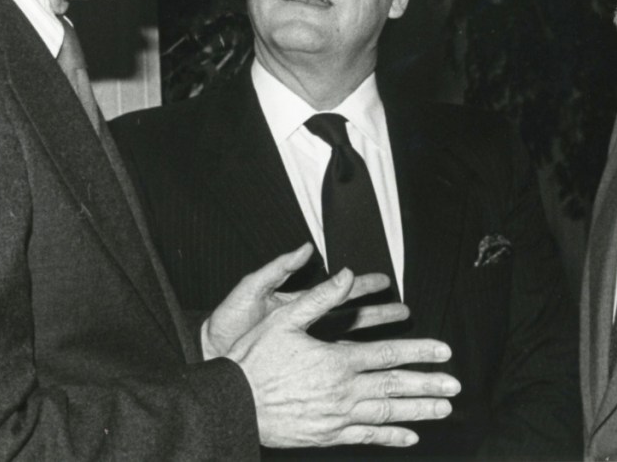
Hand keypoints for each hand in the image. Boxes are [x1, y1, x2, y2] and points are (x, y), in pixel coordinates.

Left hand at [203, 243, 408, 357]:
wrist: (212, 355)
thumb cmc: (228, 321)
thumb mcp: (253, 287)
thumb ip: (280, 268)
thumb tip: (306, 247)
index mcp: (298, 303)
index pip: (337, 292)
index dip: (362, 286)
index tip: (385, 281)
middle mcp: (306, 325)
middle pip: (351, 317)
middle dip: (378, 313)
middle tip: (404, 311)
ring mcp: (305, 348)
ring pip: (348, 342)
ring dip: (372, 339)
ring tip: (396, 338)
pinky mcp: (300, 368)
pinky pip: (332, 365)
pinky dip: (353, 365)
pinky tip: (372, 368)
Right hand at [226, 268, 460, 447]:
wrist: (232, 404)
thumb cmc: (254, 359)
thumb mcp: (284, 319)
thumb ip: (320, 298)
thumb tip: (347, 274)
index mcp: (336, 360)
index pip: (388, 354)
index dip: (419, 351)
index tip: (444, 352)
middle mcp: (342, 390)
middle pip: (394, 387)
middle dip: (428, 384)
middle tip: (455, 385)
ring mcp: (336, 417)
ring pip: (386, 413)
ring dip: (418, 411)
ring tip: (443, 409)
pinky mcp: (327, 435)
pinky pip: (366, 437)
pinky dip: (390, 436)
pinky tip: (410, 436)